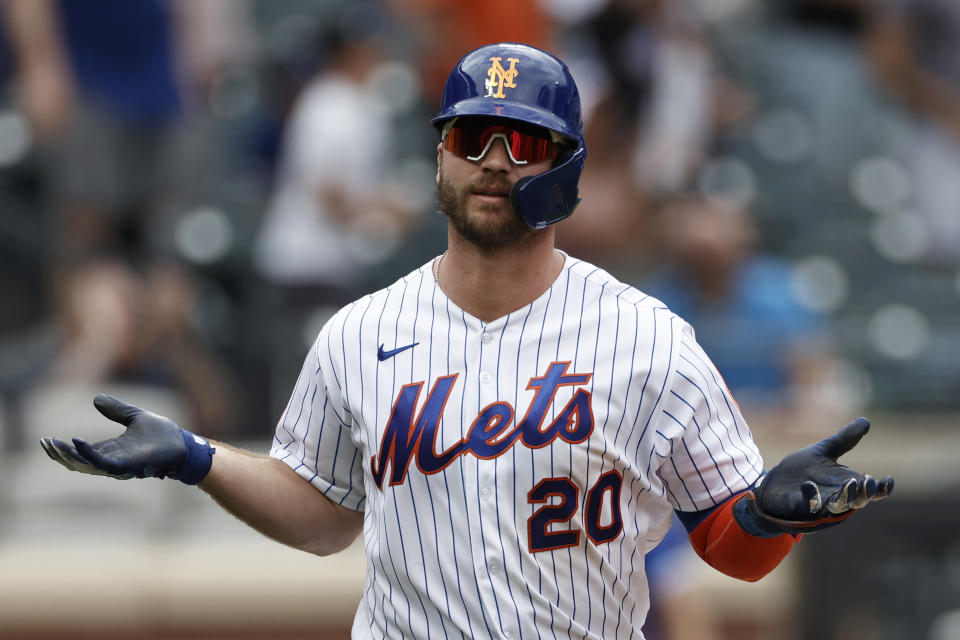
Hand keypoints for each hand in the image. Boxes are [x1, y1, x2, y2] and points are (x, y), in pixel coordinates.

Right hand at [41, 394, 214, 484]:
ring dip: (67, 455)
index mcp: (112, 450)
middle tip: (43, 443)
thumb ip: (116, 410)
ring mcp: (119, 464)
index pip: (81, 452)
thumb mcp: (135, 416)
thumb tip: (96, 399)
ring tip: (51, 445)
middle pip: (78, 461)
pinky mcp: (128, 466)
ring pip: (85, 464)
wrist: (184, 445)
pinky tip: (77, 442)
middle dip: (59, 454)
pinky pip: (103, 462)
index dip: (63, 448)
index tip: (46, 440)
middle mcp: (112, 460)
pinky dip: (88, 453)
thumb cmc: (163, 435)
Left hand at [736, 418, 893, 535]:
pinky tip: (808, 485)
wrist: (774, 483)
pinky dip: (811, 497)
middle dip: (864, 493)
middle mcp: (836, 497)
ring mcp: (819, 505)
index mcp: (846, 484)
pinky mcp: (800, 507)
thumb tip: (866, 420)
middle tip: (868, 482)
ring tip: (850, 484)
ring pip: (837, 507)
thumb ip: (844, 440)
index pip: (870, 491)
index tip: (889, 479)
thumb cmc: (803, 470)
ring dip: (844, 497)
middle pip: (857, 501)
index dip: (881, 488)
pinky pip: (808, 506)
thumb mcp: (824, 451)